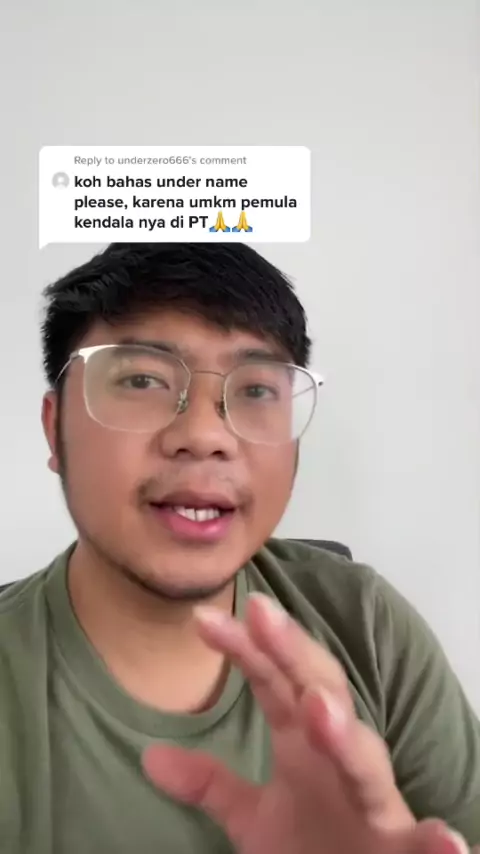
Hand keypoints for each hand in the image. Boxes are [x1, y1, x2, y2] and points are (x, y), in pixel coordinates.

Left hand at [143, 593, 470, 853]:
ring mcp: (372, 802)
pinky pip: (421, 843)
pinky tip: (447, 839)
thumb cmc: (314, 843)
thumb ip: (210, 784)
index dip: (243, 648)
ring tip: (318, 709)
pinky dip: (436, 841)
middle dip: (294, 655)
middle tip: (262, 615)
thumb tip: (150, 757)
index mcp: (306, 741)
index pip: (273, 681)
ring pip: (364, 761)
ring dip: (345, 734)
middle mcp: (339, 758)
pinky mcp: (402, 849)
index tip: (203, 619)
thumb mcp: (253, 817)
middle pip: (320, 694)